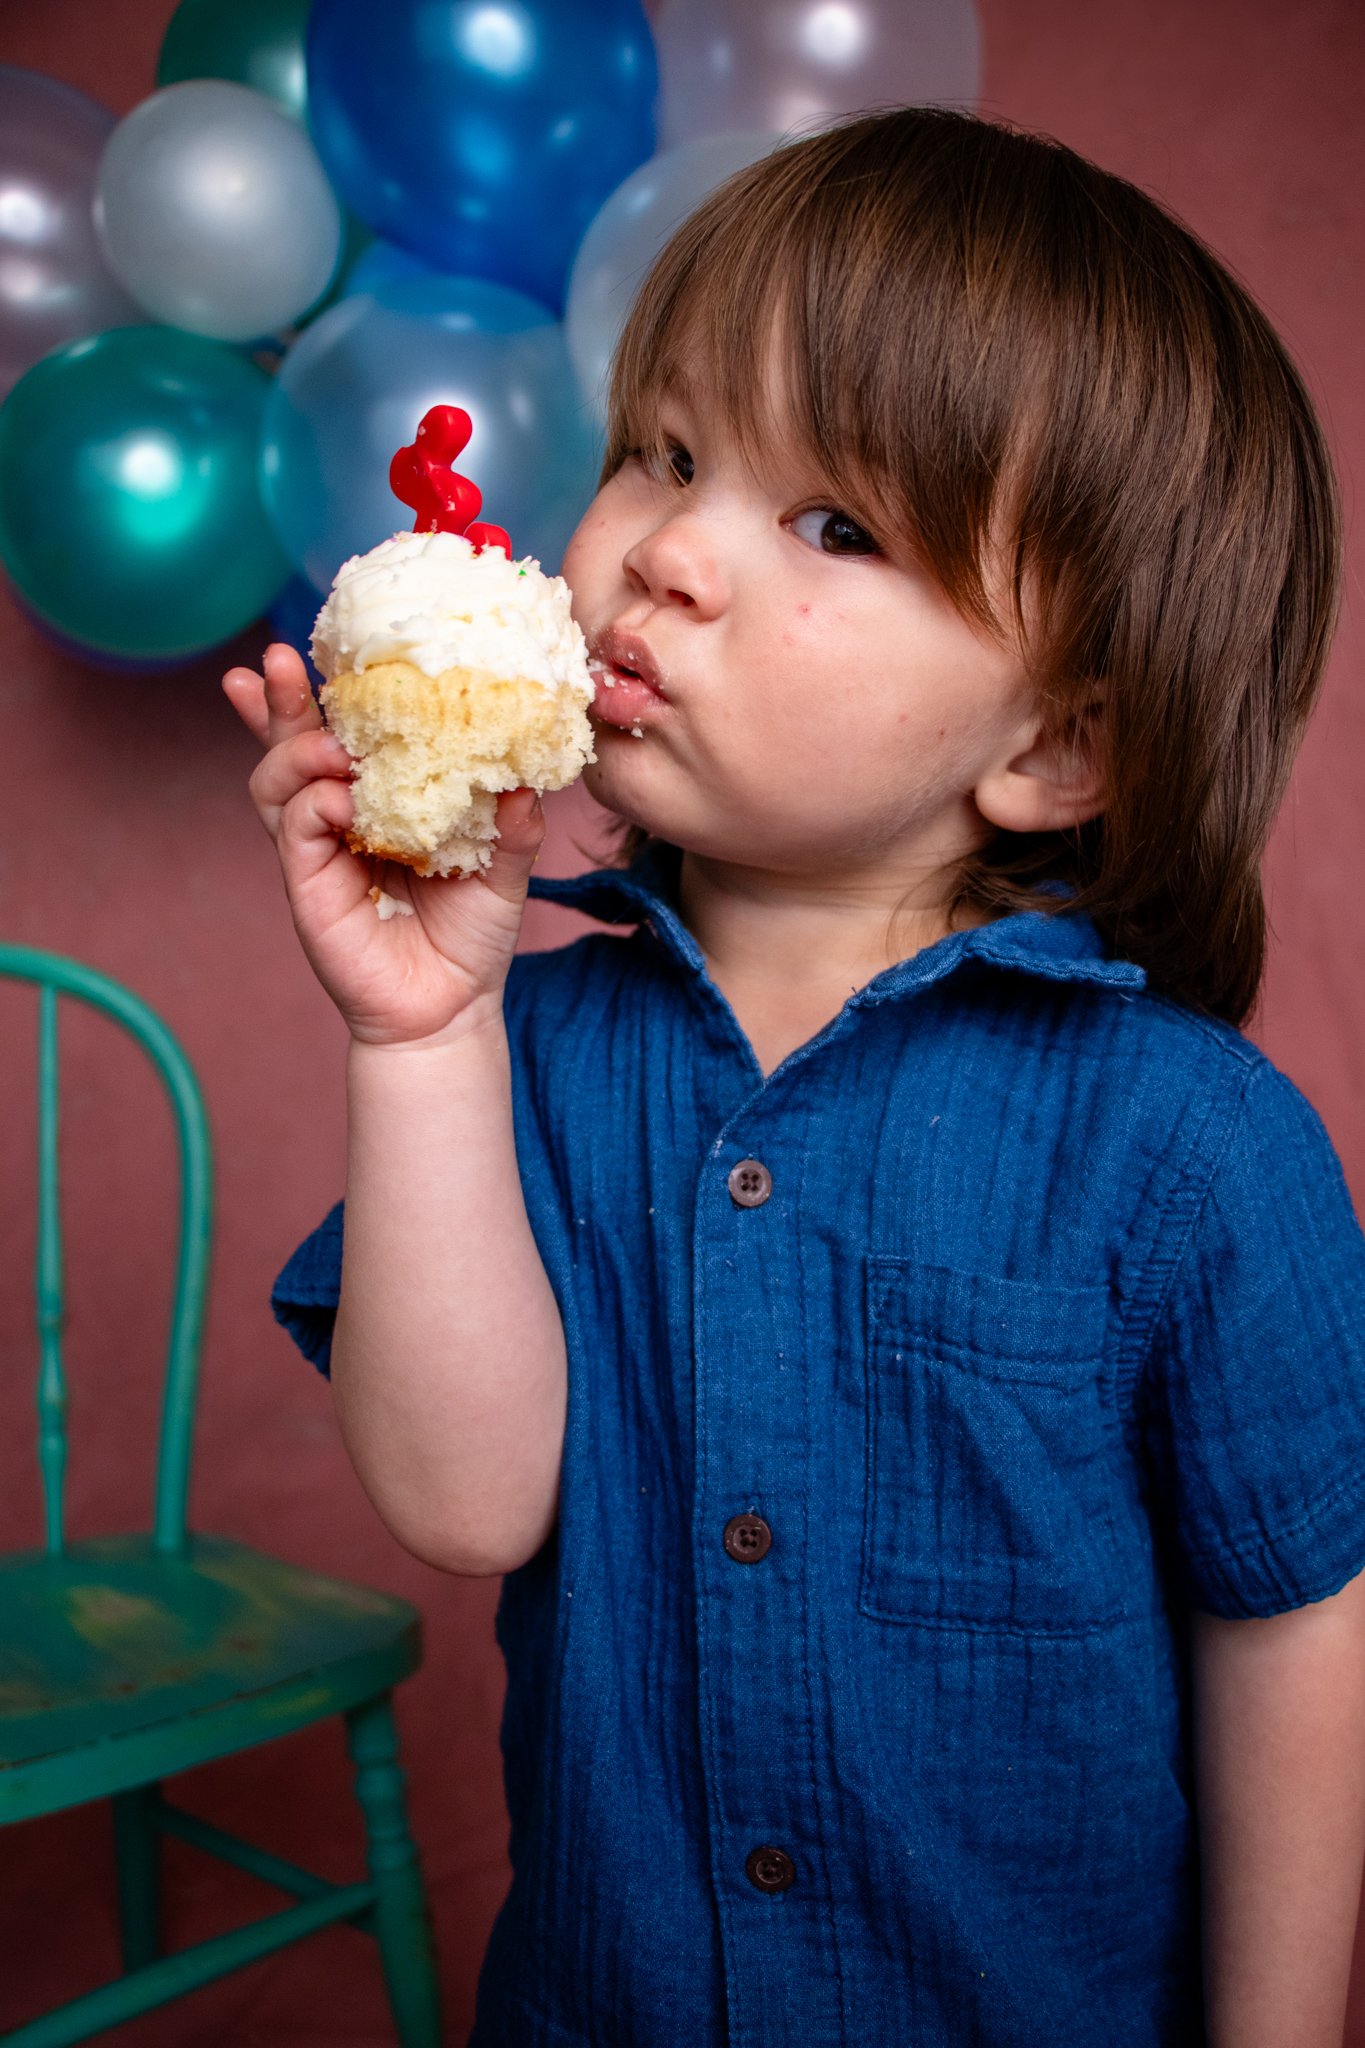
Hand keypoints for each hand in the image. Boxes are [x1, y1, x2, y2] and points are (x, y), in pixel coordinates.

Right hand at [222, 642, 545, 1047]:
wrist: (451, 1010)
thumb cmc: (472, 935)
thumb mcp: (506, 867)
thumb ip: (515, 821)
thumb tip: (527, 775)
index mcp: (381, 799)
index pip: (342, 734)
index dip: (325, 693)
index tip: (315, 647)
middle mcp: (339, 816)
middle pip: (292, 745)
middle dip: (275, 701)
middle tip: (270, 660)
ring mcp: (317, 850)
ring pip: (278, 780)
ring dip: (293, 747)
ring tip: (323, 741)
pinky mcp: (307, 885)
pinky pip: (297, 829)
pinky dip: (315, 804)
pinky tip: (344, 802)